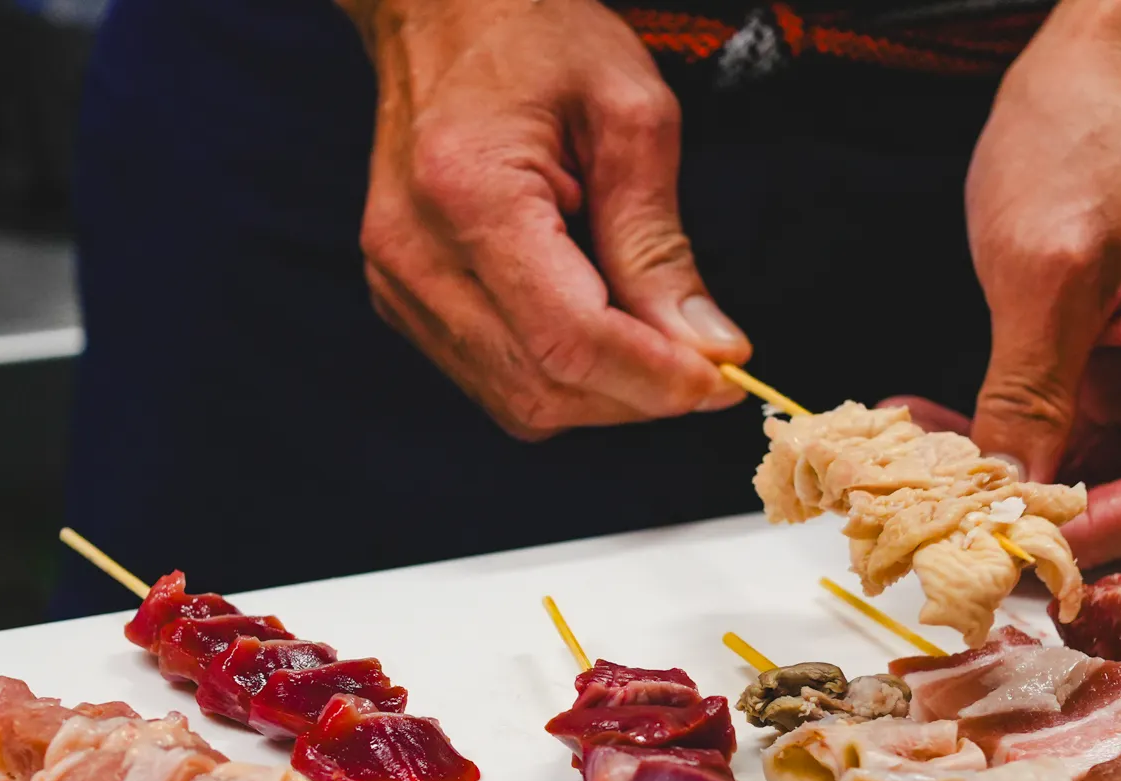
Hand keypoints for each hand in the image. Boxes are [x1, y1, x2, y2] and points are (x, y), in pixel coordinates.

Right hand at [341, 0, 748, 439]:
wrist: (439, 12)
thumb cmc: (533, 35)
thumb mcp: (629, 114)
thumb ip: (661, 241)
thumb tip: (708, 346)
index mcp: (469, 193)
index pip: (568, 338)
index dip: (653, 377)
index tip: (721, 378)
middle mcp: (416, 254)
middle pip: (541, 386)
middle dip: (636, 395)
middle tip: (704, 364)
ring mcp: (399, 284)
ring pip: (516, 401)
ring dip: (602, 395)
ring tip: (655, 345)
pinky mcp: (402, 300)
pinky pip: (492, 377)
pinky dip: (559, 376)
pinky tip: (598, 330)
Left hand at [959, 16, 1120, 565]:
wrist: (1091, 79)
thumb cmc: (1087, 141)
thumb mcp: (1045, 276)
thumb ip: (1027, 397)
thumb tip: (1005, 497)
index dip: (1103, 530)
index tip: (1025, 553)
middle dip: (1057, 522)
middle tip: (969, 541)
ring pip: (1102, 476)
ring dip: (1017, 487)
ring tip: (930, 480)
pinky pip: (1072, 437)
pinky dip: (1010, 447)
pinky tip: (939, 438)